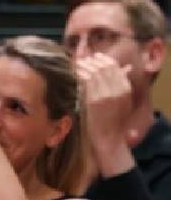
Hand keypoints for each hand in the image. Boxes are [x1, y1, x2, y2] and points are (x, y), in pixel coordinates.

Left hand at [77, 53, 136, 173]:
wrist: (109, 142)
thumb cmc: (115, 122)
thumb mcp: (124, 102)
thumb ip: (122, 83)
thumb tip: (125, 66)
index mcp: (126, 89)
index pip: (113, 65)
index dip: (102, 59)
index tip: (94, 58)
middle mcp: (117, 90)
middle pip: (102, 66)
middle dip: (90, 61)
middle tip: (82, 61)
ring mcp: (105, 95)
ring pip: (92, 71)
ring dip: (82, 66)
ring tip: (76, 66)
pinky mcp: (93, 101)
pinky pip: (84, 81)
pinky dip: (78, 75)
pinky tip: (73, 75)